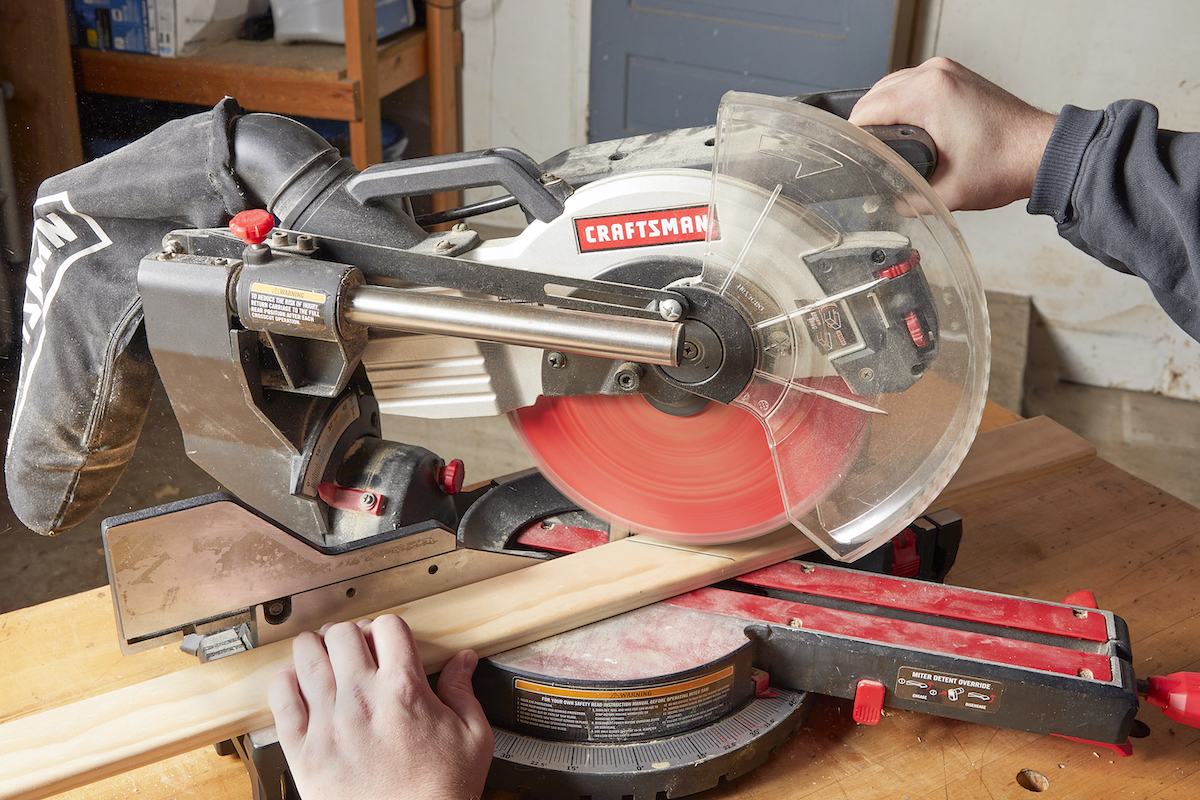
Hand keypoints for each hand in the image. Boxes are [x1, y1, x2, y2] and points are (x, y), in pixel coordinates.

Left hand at [268, 614, 493, 799]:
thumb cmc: (439, 792)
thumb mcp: (472, 737)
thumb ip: (464, 691)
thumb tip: (463, 662)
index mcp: (404, 691)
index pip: (387, 626)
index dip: (388, 630)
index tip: (387, 644)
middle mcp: (363, 700)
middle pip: (343, 633)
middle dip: (352, 636)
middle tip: (355, 650)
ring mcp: (328, 722)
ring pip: (307, 654)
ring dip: (316, 650)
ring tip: (325, 660)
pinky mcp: (303, 749)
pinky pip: (280, 696)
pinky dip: (286, 682)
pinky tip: (301, 687)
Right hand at [849, 57, 1057, 211]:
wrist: (1041, 152)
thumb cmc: (1006, 163)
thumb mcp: (948, 193)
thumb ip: (909, 200)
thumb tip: (889, 199)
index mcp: (929, 94)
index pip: (867, 110)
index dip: (854, 137)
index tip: (853, 157)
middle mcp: (936, 74)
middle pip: (876, 94)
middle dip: (867, 126)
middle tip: (868, 157)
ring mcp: (946, 71)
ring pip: (892, 86)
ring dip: (883, 113)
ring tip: (885, 145)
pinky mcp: (954, 76)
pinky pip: (912, 85)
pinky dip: (903, 104)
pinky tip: (905, 129)